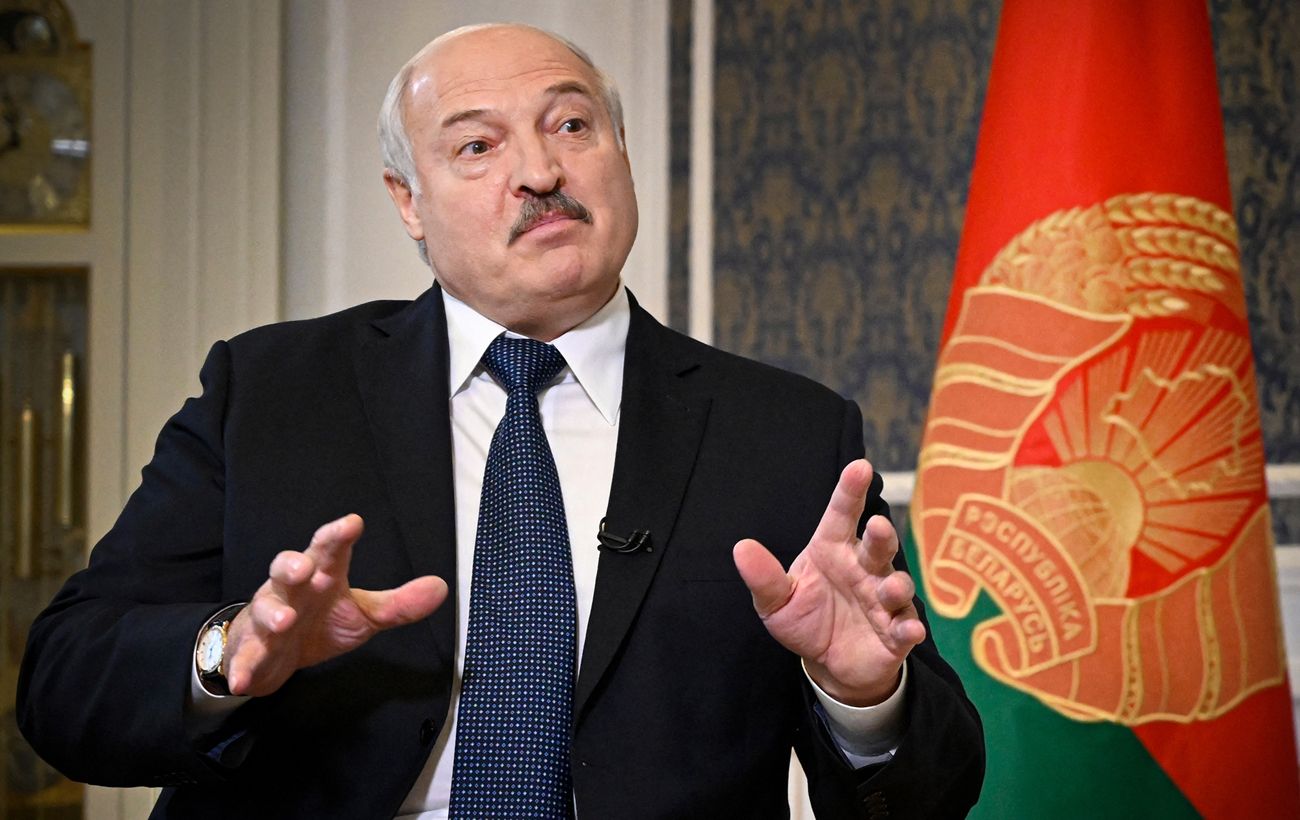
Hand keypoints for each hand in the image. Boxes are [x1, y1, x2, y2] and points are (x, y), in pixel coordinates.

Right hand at [223, 514, 447, 696]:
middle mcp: (291, 590)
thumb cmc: (319, 621)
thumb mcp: (363, 614)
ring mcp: (267, 619)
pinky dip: (241, 668)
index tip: (352, 523)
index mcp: (321, 576)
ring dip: (271, 613)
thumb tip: (440, 587)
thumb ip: (398, 603)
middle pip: (286, 568)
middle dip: (292, 565)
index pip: (329, 550)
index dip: (338, 536)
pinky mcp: (251, 650)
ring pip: (263, 608)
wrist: (274, 654)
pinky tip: (241, 680)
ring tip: (284, 620)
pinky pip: (244, 657)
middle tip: (305, 566)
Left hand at [733, 460, 923, 705]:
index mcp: (833, 550)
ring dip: (896, 586)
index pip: (842, 514)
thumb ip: (764, 578)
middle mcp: (863, 568)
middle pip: (876, 545)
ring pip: (896, 585)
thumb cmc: (805, 619)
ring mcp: (883, 599)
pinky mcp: (896, 632)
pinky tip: (910, 631)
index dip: (851, 491)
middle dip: (881, 535)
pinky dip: (909, 628)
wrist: (828, 662)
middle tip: (877, 525)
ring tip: (890, 589)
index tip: (860, 466)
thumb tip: (741, 548)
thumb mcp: (776, 602)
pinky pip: (906, 627)